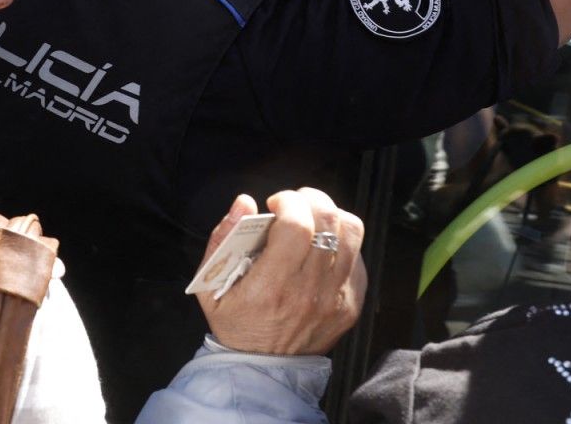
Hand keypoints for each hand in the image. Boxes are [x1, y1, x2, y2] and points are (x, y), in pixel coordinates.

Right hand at [194, 187, 365, 355]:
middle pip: (328, 222)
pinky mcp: (351, 305)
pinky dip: (343, 241)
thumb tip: (244, 203)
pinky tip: (323, 246)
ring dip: (331, 215)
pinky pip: (359, 257)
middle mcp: (309, 291)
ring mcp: (335, 299)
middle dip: (310, 199)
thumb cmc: (236, 323)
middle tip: (294, 206)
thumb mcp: (211, 285)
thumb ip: (222, 239)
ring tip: (313, 219)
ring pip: (352, 232)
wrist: (263, 370)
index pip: (297, 226)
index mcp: (272, 286)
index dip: (289, 202)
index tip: (276, 204)